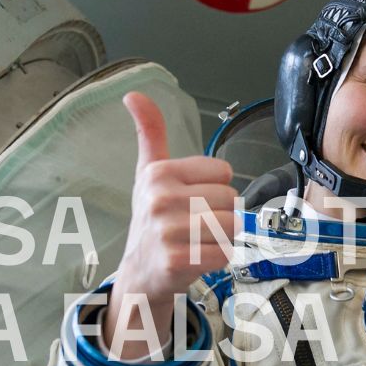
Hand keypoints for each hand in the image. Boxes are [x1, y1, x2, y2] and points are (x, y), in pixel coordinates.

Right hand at [104, 92, 237, 353]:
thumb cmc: (152, 219)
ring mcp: (168, 231)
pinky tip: (197, 258)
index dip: (216, 189)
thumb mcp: (148, 172)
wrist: (140, 271)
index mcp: (159, 173)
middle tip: (196, 225)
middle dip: (222, 215)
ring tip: (198, 240)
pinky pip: (224, 253)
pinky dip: (218, 259)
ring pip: (231, 226)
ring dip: (222, 237)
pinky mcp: (178, 260)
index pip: (224, 173)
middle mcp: (161, 199)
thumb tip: (134, 94)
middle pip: (231, 200)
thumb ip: (150, 133)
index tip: (192, 199)